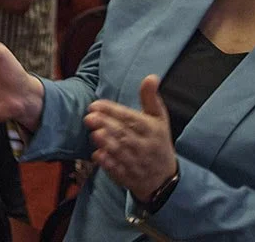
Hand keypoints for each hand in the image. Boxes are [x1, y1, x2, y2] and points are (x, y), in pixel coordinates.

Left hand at [84, 75, 177, 201]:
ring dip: (107, 144)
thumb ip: (151, 98)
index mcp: (152, 130)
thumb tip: (151, 77)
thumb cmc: (158, 142)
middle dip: (107, 126)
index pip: (132, 119)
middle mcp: (145, 147)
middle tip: (89, 117)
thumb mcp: (159, 119)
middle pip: (125, 135)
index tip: (95, 105)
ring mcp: (137, 163)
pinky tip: (97, 155)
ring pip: (121, 153)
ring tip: (94, 133)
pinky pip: (119, 171)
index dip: (114, 111)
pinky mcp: (129, 177)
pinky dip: (108, 164)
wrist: (165, 179)